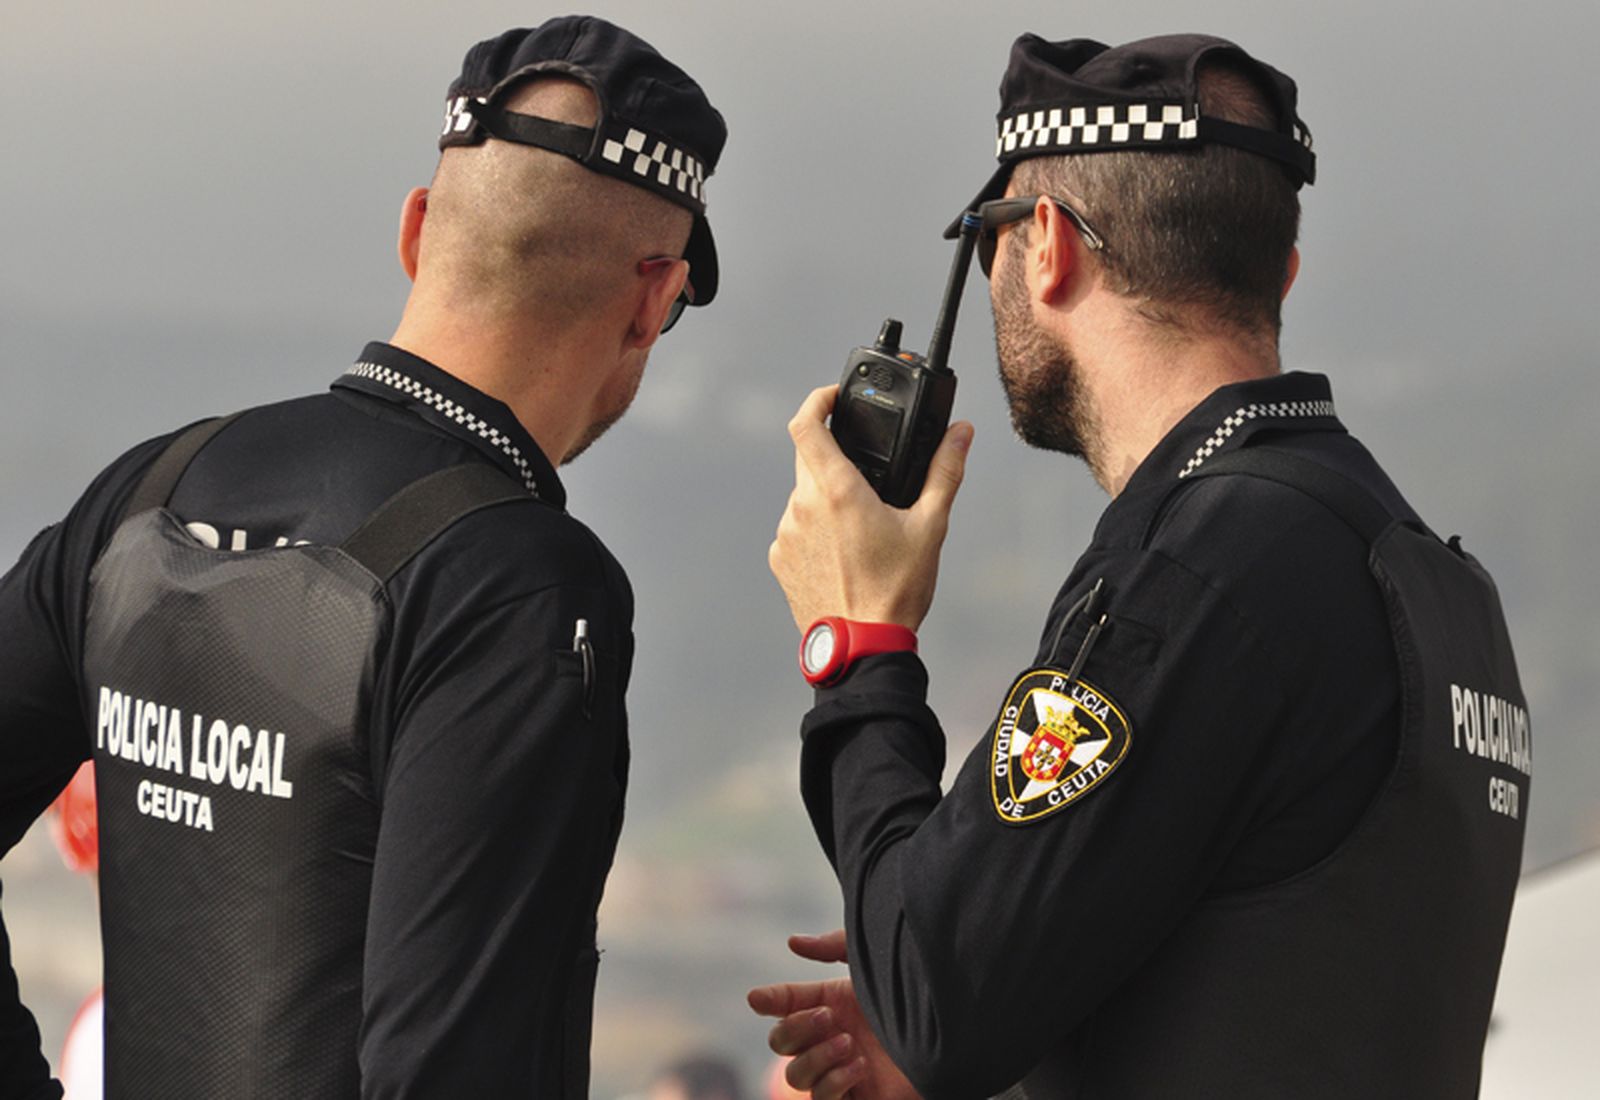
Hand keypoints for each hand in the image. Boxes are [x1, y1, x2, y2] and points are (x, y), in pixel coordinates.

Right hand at [748, 929, 920, 1099]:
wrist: (951, 1035)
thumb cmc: (916, 995)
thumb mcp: (873, 964)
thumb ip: (834, 947)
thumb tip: (792, 942)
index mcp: (831, 1003)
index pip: (785, 1003)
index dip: (770, 1000)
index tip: (758, 998)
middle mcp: (830, 1038)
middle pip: (780, 1041)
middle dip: (796, 1029)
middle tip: (830, 1017)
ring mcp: (840, 1071)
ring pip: (795, 1074)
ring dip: (817, 1057)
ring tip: (851, 1044)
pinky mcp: (855, 1099)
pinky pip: (822, 1099)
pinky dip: (834, 1082)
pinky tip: (860, 1066)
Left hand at [769, 386, 972, 632]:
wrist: (862, 648)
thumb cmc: (895, 591)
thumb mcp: (930, 527)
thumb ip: (945, 471)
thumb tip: (961, 433)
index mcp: (837, 490)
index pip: (806, 423)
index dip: (816, 401)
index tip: (833, 399)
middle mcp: (803, 506)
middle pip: (809, 458)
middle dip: (837, 457)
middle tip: (868, 474)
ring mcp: (786, 534)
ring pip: (804, 496)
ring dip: (828, 498)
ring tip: (863, 527)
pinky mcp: (780, 559)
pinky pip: (796, 528)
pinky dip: (817, 529)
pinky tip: (846, 553)